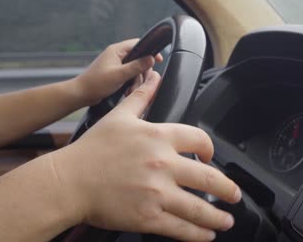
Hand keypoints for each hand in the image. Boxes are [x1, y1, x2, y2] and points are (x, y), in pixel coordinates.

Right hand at [51, 71, 241, 240]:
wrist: (69, 181)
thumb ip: (140, 96)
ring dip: (218, 217)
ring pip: (199, 207)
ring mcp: (157, 192)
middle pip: (209, 177)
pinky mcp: (148, 217)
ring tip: (226, 221)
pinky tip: (206, 235)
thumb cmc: (91, 150)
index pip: (200, 140)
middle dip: (227, 189)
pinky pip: (181, 228)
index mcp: (158, 137)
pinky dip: (198, 234)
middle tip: (234, 195)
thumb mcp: (118, 116)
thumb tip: (153, 77)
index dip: (210, 149)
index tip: (210, 157)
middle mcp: (163, 163)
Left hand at [70, 39, 162, 105]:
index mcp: (117, 50)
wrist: (81, 94)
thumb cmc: (96, 83)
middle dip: (142, 71)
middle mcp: (116, 55)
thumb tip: (151, 59)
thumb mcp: (119, 75)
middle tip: (142, 82)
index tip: (158, 60)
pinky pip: (128, 75)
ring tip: (132, 90)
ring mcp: (115, 64)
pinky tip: (128, 91)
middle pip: (138, 58)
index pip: (138, 44)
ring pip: (134, 69)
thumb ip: (136, 66)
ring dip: (136, 80)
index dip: (150, 51)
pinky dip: (130, 83)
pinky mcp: (114, 73)